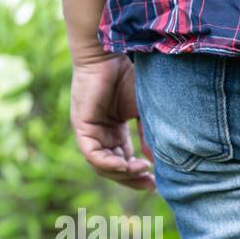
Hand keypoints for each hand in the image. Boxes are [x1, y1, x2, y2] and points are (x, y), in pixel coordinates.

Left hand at [68, 53, 154, 190]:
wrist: (112, 53)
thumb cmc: (130, 76)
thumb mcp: (145, 113)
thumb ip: (149, 137)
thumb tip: (157, 163)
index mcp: (114, 131)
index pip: (123, 161)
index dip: (138, 175)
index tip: (156, 182)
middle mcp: (100, 134)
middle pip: (112, 168)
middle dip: (131, 180)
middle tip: (150, 185)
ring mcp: (89, 131)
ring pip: (101, 166)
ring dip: (122, 174)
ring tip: (141, 171)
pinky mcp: (82, 126)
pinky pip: (92, 155)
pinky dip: (109, 164)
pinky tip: (126, 165)